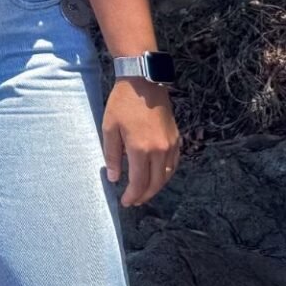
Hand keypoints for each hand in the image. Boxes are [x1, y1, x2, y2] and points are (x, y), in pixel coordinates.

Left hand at [103, 77, 180, 206]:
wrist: (143, 83)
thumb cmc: (122, 104)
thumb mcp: (109, 128)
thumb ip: (112, 156)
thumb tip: (114, 178)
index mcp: (141, 149)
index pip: (139, 182)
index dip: (132, 196)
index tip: (125, 202)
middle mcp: (160, 150)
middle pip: (155, 183)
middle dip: (144, 195)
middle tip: (134, 201)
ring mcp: (171, 145)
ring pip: (167, 176)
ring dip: (156, 187)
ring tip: (143, 191)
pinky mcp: (176, 139)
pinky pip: (173, 164)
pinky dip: (165, 175)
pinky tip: (156, 176)